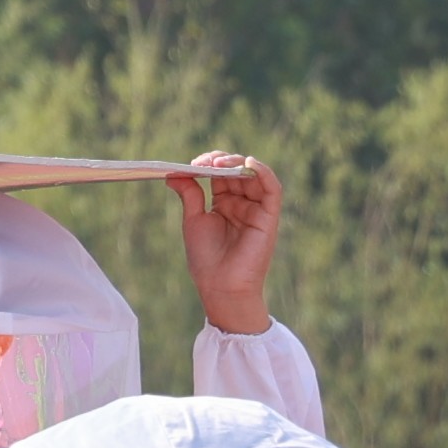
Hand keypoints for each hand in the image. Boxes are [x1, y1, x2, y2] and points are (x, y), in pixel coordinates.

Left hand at [171, 152, 279, 337]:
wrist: (220, 286)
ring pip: (254, 175)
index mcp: (224, 204)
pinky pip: (272, 189)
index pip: (221, 174)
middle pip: (237, 171)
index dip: (209, 163)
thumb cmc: (206, 259)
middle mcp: (243, 203)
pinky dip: (263, 172)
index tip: (193, 164)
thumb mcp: (194, 220)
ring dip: (238, 163)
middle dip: (221, 161)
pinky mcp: (269, 217)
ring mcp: (257, 209)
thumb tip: (174, 173)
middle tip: (204, 162)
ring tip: (219, 162)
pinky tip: (249, 164)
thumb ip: (190, 194)